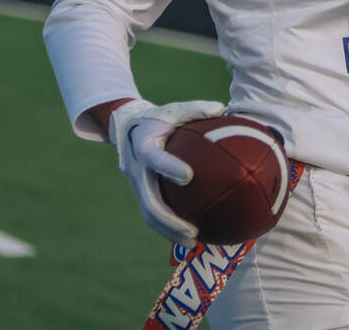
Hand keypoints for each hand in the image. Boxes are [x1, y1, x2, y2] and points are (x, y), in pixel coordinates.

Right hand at [108, 98, 225, 244]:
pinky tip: (192, 236)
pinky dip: (169, 227)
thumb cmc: (159, 118)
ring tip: (193, 241)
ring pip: (148, 213)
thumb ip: (196, 109)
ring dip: (168, 230)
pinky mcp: (142, 193)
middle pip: (147, 199)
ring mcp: (137, 184)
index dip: (168, 167)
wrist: (127, 128)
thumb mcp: (174, 109)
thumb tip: (221, 108)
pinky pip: (153, 214)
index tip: (188, 175)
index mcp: (143, 145)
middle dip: (168, 219)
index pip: (153, 158)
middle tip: (192, 230)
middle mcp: (136, 169)